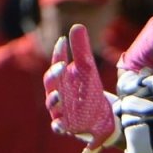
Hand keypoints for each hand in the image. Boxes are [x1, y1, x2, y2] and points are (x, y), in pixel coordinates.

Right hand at [44, 24, 119, 152]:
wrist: (101, 117)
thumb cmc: (89, 90)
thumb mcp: (88, 70)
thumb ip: (82, 50)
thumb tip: (77, 26)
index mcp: (62, 78)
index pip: (57, 63)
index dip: (58, 53)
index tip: (62, 41)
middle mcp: (57, 92)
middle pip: (51, 83)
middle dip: (54, 75)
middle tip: (62, 67)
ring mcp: (60, 109)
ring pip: (52, 104)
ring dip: (54, 99)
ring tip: (59, 94)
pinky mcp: (66, 125)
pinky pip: (58, 126)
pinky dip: (58, 126)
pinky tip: (60, 125)